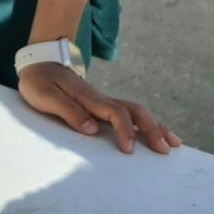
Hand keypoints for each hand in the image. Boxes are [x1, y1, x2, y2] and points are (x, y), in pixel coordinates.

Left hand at [18, 64, 179, 154]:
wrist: (39, 63)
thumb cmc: (39, 81)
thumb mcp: (46, 96)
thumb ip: (68, 111)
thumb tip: (91, 129)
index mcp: (89, 98)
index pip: (115, 113)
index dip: (124, 131)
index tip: (129, 150)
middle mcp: (101, 99)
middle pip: (135, 111)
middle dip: (152, 130)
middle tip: (165, 150)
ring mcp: (104, 101)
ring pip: (137, 112)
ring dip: (156, 126)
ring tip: (173, 144)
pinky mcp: (102, 105)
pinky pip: (129, 114)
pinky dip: (146, 124)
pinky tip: (156, 133)